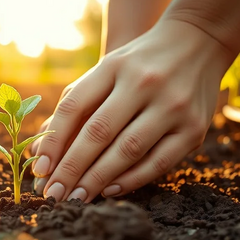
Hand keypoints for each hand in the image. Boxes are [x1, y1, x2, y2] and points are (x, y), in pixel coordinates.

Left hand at [30, 19, 232, 202]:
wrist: (200, 40)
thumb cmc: (138, 65)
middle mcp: (143, 83)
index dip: (53, 140)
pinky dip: (132, 179)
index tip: (39, 170)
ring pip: (128, 150)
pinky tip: (109, 190)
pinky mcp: (195, 127)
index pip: (74, 105)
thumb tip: (39, 148)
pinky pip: (159, 162)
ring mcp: (172, 105)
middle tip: (53, 195)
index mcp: (114, 66)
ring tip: (76, 199)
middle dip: (71, 168)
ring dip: (98, 179)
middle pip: (98, 132)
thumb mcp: (106, 70)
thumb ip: (75, 104)